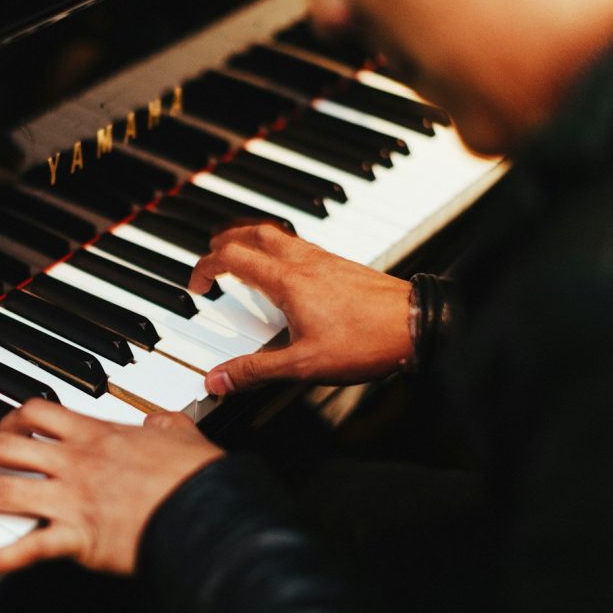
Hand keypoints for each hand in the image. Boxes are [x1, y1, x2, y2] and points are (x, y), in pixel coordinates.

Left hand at [0, 400, 222, 578]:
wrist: (209, 511)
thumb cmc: (197, 475)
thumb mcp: (181, 433)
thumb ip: (163, 424)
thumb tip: (159, 420)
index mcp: (95, 434)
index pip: (37, 412)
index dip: (7, 417)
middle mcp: (73, 462)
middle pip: (0, 446)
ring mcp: (70, 500)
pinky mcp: (77, 539)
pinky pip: (25, 549)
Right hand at [189, 224, 411, 392]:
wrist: (416, 325)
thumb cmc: (365, 341)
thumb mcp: (302, 365)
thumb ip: (255, 371)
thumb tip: (216, 380)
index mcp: (286, 281)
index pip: (232, 258)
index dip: (205, 267)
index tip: (196, 284)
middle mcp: (303, 262)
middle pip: (253, 232)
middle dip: (224, 240)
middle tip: (210, 254)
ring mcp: (324, 260)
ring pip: (277, 234)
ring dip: (251, 238)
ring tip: (241, 254)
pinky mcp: (341, 265)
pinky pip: (299, 244)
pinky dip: (278, 247)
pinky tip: (286, 270)